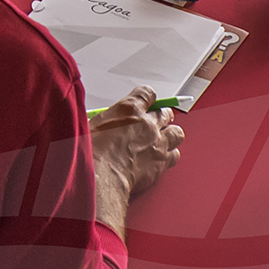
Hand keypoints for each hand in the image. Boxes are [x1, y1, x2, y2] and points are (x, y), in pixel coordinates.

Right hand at [91, 84, 183, 199]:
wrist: (102, 174)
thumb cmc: (93, 151)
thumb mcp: (92, 123)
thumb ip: (105, 118)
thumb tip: (103, 119)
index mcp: (129, 109)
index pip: (147, 93)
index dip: (147, 97)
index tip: (144, 101)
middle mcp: (147, 124)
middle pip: (165, 113)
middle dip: (161, 116)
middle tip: (155, 120)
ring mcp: (158, 143)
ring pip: (176, 133)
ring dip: (170, 133)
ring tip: (163, 137)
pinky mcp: (162, 162)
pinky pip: (175, 154)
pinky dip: (170, 154)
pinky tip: (161, 156)